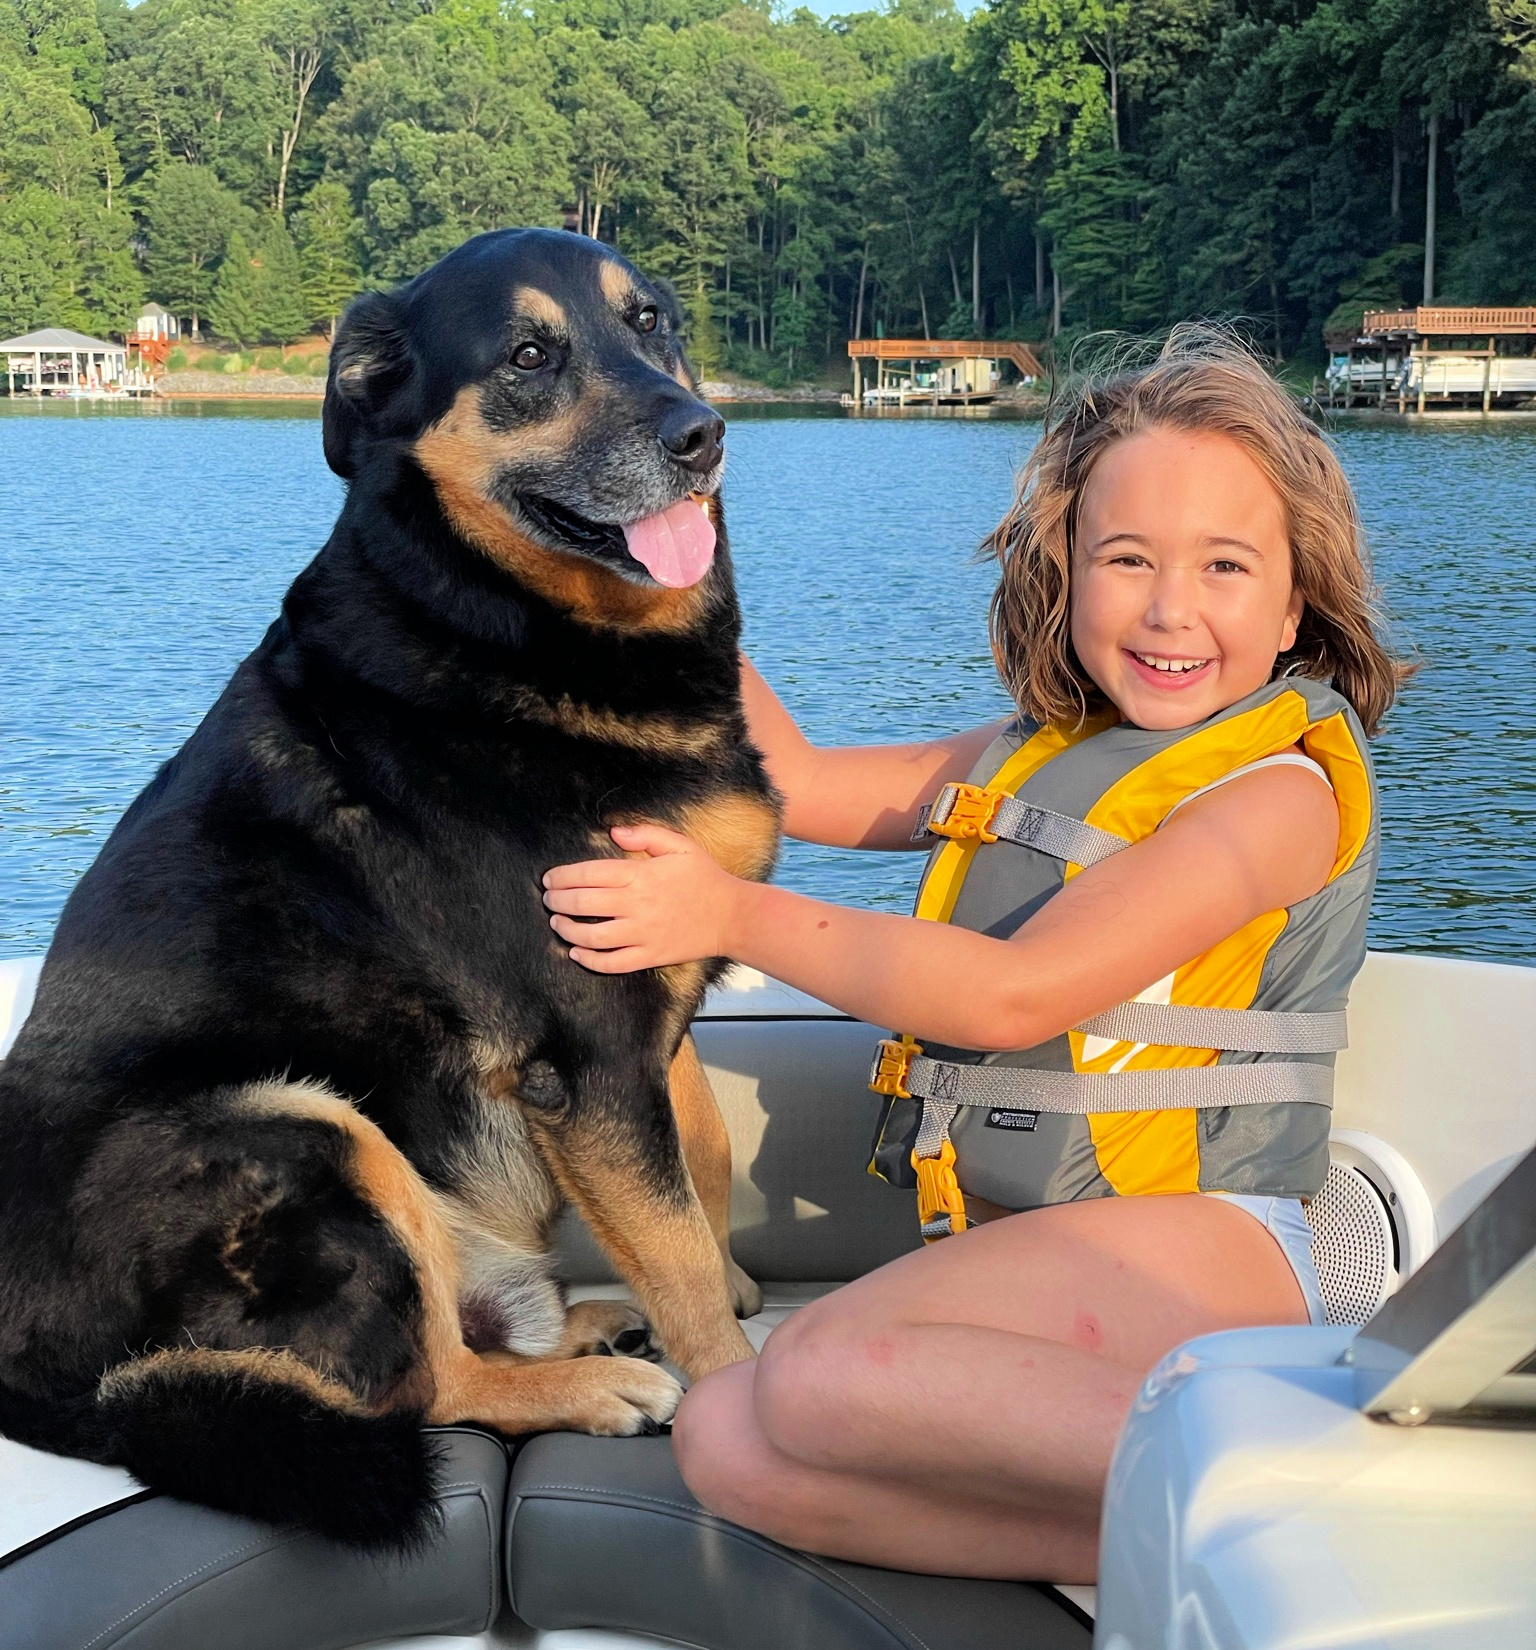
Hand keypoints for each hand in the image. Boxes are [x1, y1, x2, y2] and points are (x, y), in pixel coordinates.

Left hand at [542, 823, 742, 972]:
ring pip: (591, 936)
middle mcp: (637, 905)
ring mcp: (642, 934)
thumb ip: (646, 834)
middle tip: (548, 899)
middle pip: (583, 904)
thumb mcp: (680, 846)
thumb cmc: (704, 878)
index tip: (550, 879)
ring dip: (567, 929)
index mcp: (641, 875)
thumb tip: (614, 833)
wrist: (732, 916)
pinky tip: (576, 953)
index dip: (563, 876)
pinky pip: (612, 963)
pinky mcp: (649, 956)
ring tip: (557, 922)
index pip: (589, 874)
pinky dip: (589, 960)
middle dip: (557, 901)